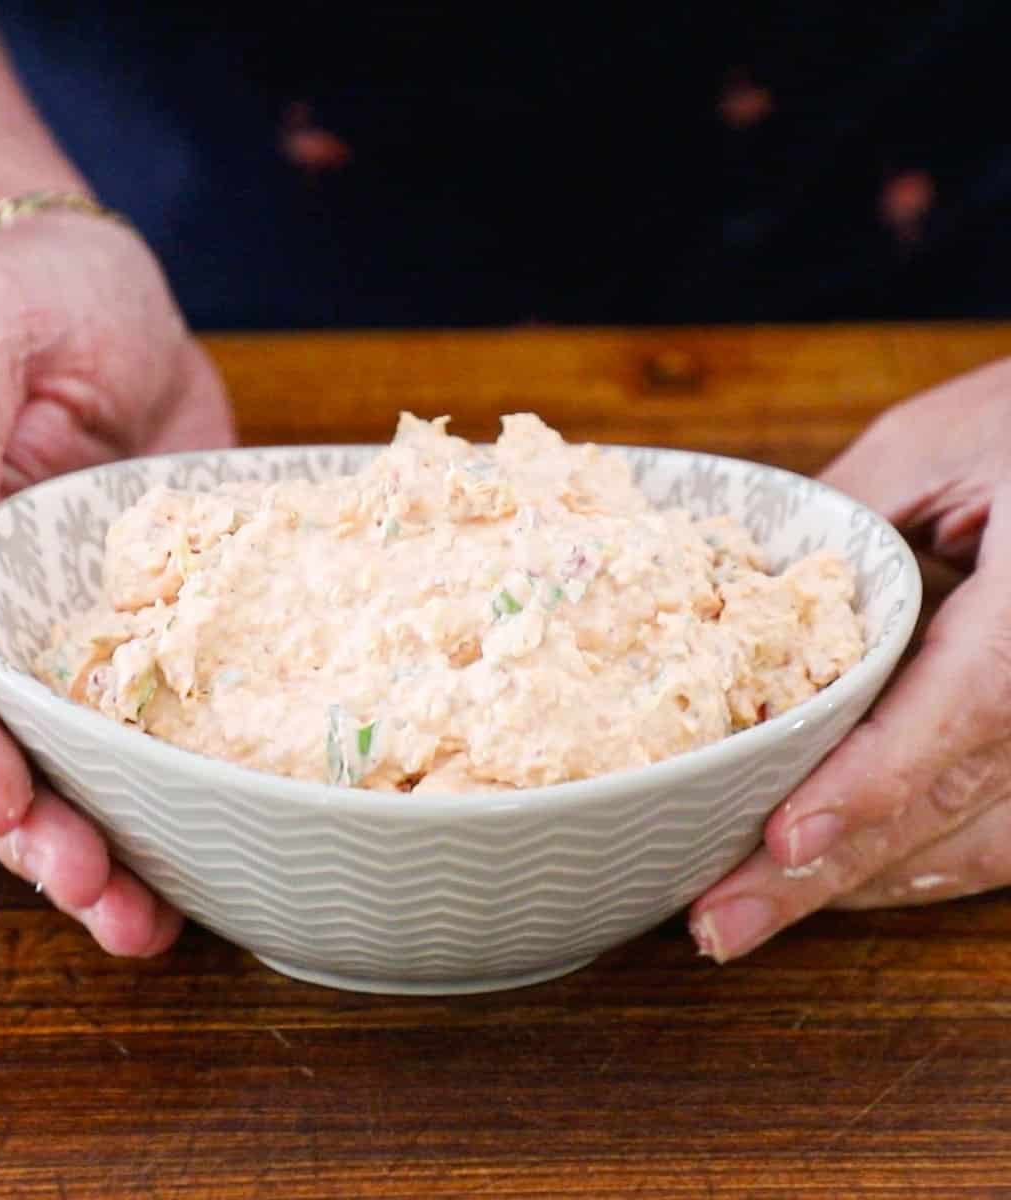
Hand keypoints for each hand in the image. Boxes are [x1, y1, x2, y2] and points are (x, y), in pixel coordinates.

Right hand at [0, 211, 234, 954]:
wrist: (109, 295)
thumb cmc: (30, 295)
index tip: (6, 816)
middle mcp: (17, 610)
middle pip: (18, 743)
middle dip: (49, 835)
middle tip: (105, 906)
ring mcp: (98, 622)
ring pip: (94, 750)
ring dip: (117, 839)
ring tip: (149, 924)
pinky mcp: (173, 614)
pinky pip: (177, 705)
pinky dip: (190, 775)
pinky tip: (223, 837)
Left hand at [689, 360, 1010, 960]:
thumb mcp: (930, 447)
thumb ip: (838, 522)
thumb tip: (735, 588)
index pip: (965, 713)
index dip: (870, 788)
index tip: (780, 842)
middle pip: (954, 808)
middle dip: (829, 876)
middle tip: (718, 925)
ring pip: (979, 847)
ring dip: (862, 887)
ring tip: (751, 916)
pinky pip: (1000, 836)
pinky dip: (914, 866)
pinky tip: (837, 880)